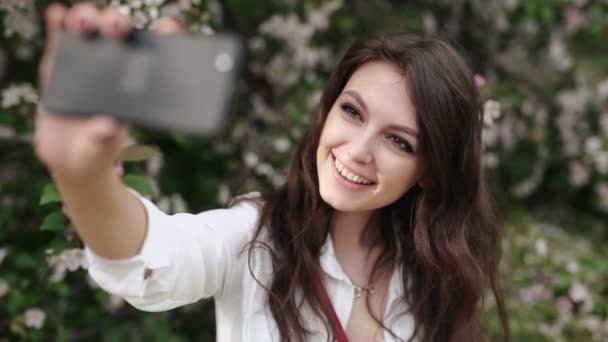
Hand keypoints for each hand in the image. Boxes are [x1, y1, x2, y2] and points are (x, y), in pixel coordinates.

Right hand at [35, 2, 183, 182]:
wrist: (71, 158)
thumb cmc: (96, 152)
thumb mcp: (100, 151)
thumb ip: (102, 142)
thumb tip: (106, 128)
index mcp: (136, 87)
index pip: (155, 54)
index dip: (165, 36)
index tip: (169, 28)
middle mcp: (114, 70)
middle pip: (119, 34)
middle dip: (119, 23)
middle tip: (118, 28)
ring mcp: (86, 65)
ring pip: (91, 31)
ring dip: (88, 18)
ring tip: (84, 22)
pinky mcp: (60, 67)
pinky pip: (60, 41)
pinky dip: (59, 25)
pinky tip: (58, 15)